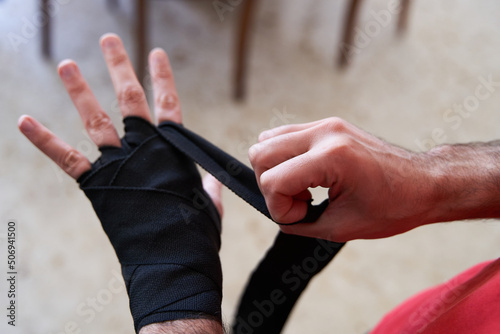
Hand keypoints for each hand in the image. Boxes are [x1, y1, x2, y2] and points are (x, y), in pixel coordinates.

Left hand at [18, 33, 221, 215]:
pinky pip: (68, 158)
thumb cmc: (196, 234)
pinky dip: (45, 140)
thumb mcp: (210, 206)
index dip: (162, 78)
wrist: (175, 259)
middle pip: (131, 99)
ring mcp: (119, 163)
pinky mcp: (97, 184)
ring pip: (97, 119)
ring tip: (67, 65)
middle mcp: (144, 149)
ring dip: (80, 90)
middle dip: (120, 67)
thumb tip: (215, 181)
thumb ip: (210, 188)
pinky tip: (26, 121)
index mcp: (173, 150)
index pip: (169, 105)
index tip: (156, 54)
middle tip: (109, 41)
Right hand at [249, 117, 435, 241]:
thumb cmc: (395, 206)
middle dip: (271, 187)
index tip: (302, 218)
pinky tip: (307, 176)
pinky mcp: (327, 124)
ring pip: (267, 140)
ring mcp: (325, 124)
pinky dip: (285, 159)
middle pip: (261, 154)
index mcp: (332, 157)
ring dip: (275, 170)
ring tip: (303, 188)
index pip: (273, 181)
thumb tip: (281, 217)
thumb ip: (301, 224)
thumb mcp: (342, 227)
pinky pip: (285, 135)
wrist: (425, 183)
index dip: (279, 208)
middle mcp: (324, 133)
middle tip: (299, 203)